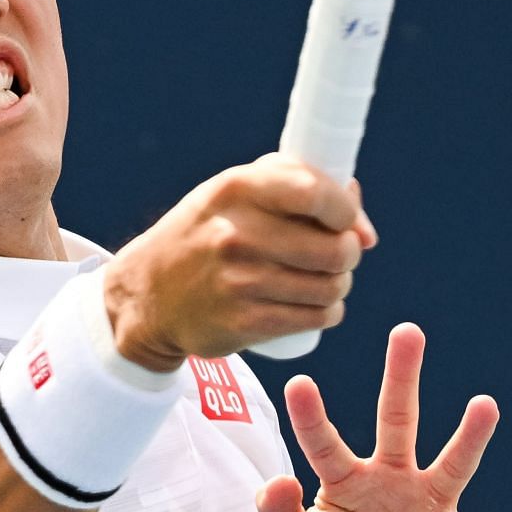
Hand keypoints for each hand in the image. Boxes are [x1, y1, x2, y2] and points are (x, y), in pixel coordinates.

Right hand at [103, 153, 376, 369]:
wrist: (148, 294)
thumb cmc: (206, 234)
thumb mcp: (236, 195)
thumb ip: (297, 189)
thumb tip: (362, 225)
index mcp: (237, 189)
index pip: (314, 193)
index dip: (345, 210)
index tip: (345, 220)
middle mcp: (236, 234)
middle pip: (334, 249)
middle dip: (349, 253)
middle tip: (338, 256)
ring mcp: (239, 282)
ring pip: (331, 287)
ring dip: (339, 285)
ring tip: (325, 281)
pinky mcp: (243, 323)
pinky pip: (315, 318)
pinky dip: (327, 313)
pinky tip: (316, 306)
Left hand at [255, 323, 506, 511]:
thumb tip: (276, 483)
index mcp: (346, 482)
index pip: (324, 443)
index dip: (311, 416)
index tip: (298, 383)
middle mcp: (391, 481)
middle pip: (398, 421)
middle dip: (401, 377)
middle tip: (407, 332)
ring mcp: (429, 509)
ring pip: (451, 464)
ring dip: (469, 436)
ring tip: (484, 406)